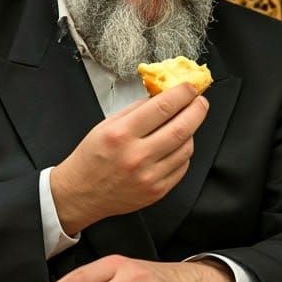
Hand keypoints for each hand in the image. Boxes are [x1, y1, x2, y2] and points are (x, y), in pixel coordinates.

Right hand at [50, 83, 207, 234]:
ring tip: (185, 124)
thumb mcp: (107, 125)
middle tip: (200, 102)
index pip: (163, 107)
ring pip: (187, 148)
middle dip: (197, 109)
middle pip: (182, 127)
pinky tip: (176, 146)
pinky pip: (182, 166)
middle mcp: (137, 156)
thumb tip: (164, 96)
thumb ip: (137, 110)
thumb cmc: (92, 158)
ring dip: (191, 131)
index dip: (183, 94)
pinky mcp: (157, 191)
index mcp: (121, 134)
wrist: (81, 194)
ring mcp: (149, 176)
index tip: (190, 88)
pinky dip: (183, 152)